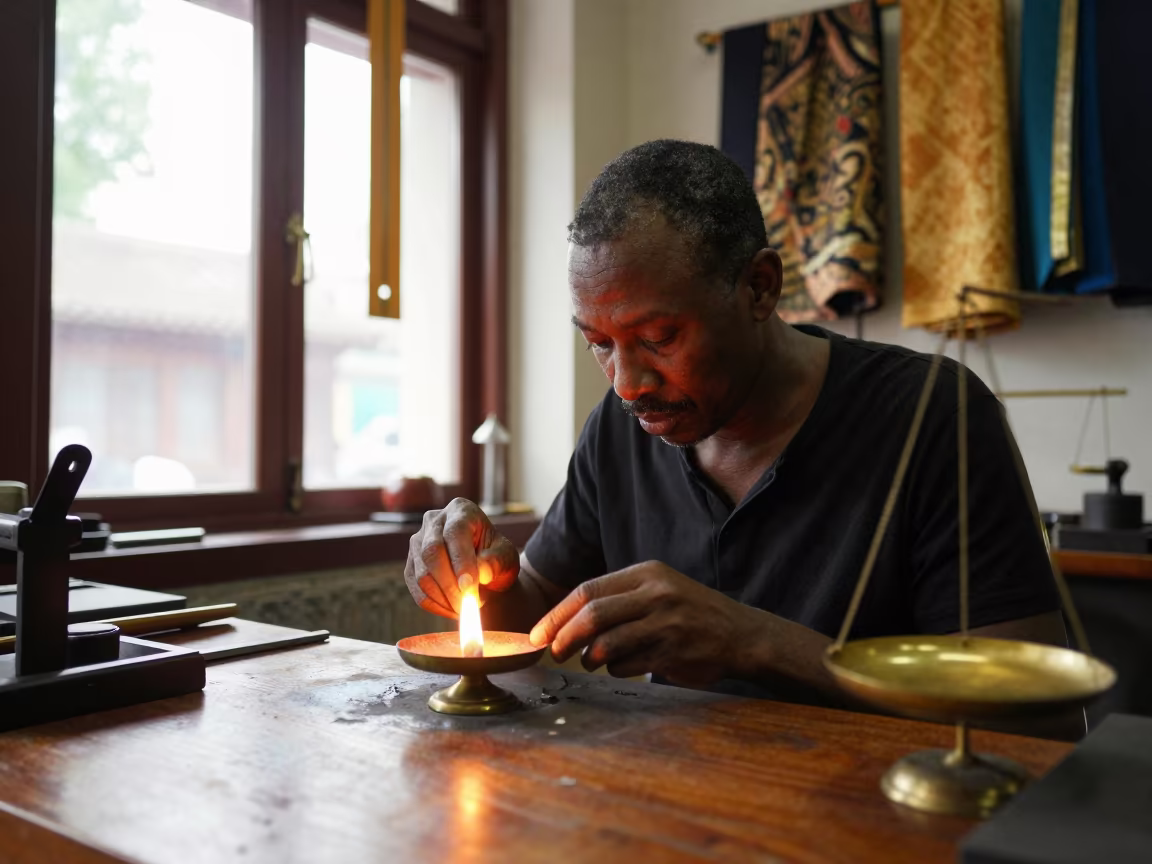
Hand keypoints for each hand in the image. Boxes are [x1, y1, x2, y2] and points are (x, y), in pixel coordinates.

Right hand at [404, 498, 519, 618]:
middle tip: (469, 605)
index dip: (461, 562)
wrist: (484, 567)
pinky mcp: (411, 564)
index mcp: (460, 510)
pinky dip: (435, 605)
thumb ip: (496, 562)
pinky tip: (453, 610)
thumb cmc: (496, 557)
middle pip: (431, 552)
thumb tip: (480, 573)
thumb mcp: (506, 556)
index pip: (455, 533)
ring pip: (421, 574)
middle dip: (450, 585)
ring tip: (467, 606)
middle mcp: (433, 521)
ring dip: (444, 598)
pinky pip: (416, 590)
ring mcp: (417, 542)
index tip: (471, 588)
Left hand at [528, 561, 760, 686]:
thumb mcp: (657, 590)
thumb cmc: (690, 613)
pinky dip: (615, 669)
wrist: (742, 634)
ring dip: (589, 657)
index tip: (539, 633)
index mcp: (646, 573)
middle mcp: (656, 593)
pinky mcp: (673, 652)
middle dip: (564, 636)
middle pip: (593, 615)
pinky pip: (627, 664)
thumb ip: (617, 599)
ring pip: (607, 643)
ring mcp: (666, 623)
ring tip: (589, 662)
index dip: (558, 614)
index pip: (588, 590)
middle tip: (552, 651)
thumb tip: (564, 620)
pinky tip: (623, 666)